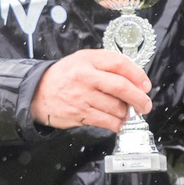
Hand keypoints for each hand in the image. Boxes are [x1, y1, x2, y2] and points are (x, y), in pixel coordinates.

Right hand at [31, 49, 152, 131]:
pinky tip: (118, 123)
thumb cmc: (64, 77)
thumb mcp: (83, 61)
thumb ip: (107, 65)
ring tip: (125, 112)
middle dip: (139, 98)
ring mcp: (82, 96)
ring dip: (126, 113)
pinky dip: (117, 124)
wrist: (38, 93)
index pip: (119, 64)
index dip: (138, 75)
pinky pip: (107, 121)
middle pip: (121, 86)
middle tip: (145, 105)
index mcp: (88, 60)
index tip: (146, 85)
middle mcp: (85, 77)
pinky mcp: (80, 114)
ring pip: (116, 107)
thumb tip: (135, 79)